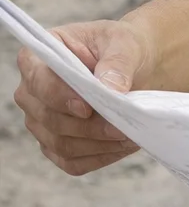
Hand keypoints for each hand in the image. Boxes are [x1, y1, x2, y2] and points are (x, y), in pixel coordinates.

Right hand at [14, 21, 148, 176]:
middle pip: (49, 118)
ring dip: (97, 144)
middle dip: (88, 126)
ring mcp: (42, 122)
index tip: (86, 108)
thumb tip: (108, 88)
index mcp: (38, 58)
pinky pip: (72, 162)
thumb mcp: (126, 44)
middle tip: (122, 126)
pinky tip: (124, 146)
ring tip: (130, 135)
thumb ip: (117, 63)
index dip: (58, 96)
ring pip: (60, 144)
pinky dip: (100, 156)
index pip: (38, 80)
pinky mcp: (57, 145)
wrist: (137, 67)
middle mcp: (32, 93)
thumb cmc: (123, 48)